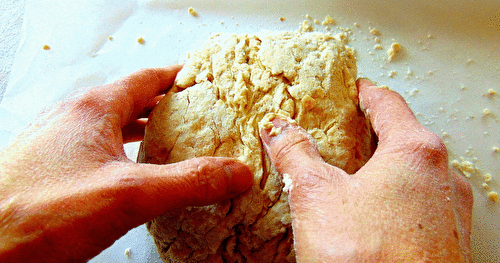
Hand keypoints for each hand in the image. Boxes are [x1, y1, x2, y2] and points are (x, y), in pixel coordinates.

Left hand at [0, 65, 252, 261]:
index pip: (146, 79)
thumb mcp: (128, 195)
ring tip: (172, 139)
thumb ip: (187, 182)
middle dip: (166, 105)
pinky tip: (131, 171)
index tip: (204, 80)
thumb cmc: (39, 214)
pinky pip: (96, 149)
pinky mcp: (50, 169)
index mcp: (92, 110)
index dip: (179, 77)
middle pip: (130, 100)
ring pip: (111, 125)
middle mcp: (73, 119)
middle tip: (197, 113)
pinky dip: (122, 151)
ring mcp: (58, 144)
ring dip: (143, 129)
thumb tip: (236, 173)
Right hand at [260, 79, 472, 261]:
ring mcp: (450, 214)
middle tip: (349, 134)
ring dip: (387, 170)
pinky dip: (397, 201)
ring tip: (357, 179)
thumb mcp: (316, 195)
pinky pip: (420, 208)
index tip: (355, 90)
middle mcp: (442, 179)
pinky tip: (373, 220)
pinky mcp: (446, 245)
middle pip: (406, 139)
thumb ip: (296, 154)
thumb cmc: (370, 257)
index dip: (366, 94)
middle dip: (374, 135)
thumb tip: (278, 128)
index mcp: (415, 152)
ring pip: (416, 176)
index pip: (388, 104)